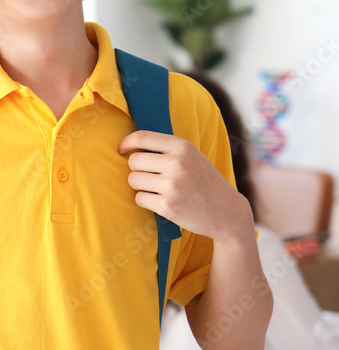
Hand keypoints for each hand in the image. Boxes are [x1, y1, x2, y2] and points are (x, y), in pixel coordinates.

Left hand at [119, 130, 252, 243]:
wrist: (227, 212)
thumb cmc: (204, 181)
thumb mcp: (192, 156)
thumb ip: (167, 149)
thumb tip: (130, 144)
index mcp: (182, 147)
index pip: (141, 137)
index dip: (126, 143)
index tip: (122, 150)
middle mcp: (177, 163)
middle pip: (133, 161)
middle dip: (137, 170)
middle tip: (151, 177)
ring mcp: (172, 185)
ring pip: (133, 180)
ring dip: (140, 186)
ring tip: (158, 189)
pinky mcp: (168, 206)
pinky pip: (139, 198)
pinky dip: (145, 201)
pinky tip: (161, 201)